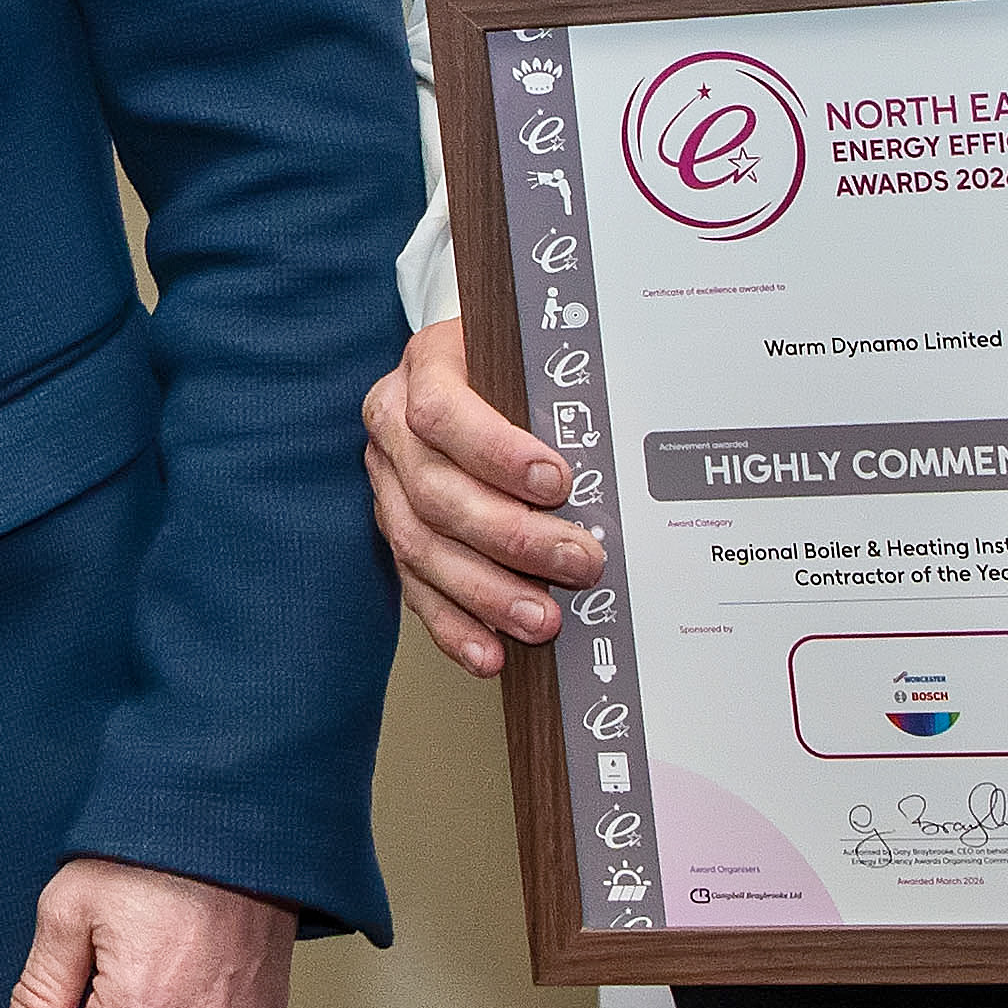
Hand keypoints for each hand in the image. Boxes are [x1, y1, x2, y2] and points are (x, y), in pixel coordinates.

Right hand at [361, 315, 600, 675]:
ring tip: (542, 618)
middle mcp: (394, 425)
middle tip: (579, 561)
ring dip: (486, 592)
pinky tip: (489, 651)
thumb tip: (618, 448)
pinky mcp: (397, 528)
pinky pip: (415, 585)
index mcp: (427, 367)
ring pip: (419, 546)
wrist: (471, 366)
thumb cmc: (511, 364)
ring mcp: (388, 480)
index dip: (496, 452)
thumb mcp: (531, 357)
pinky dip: (454, 625)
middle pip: (436, 492)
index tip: (558, 481)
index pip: (443, 413)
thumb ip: (558, 395)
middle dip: (513, 537)